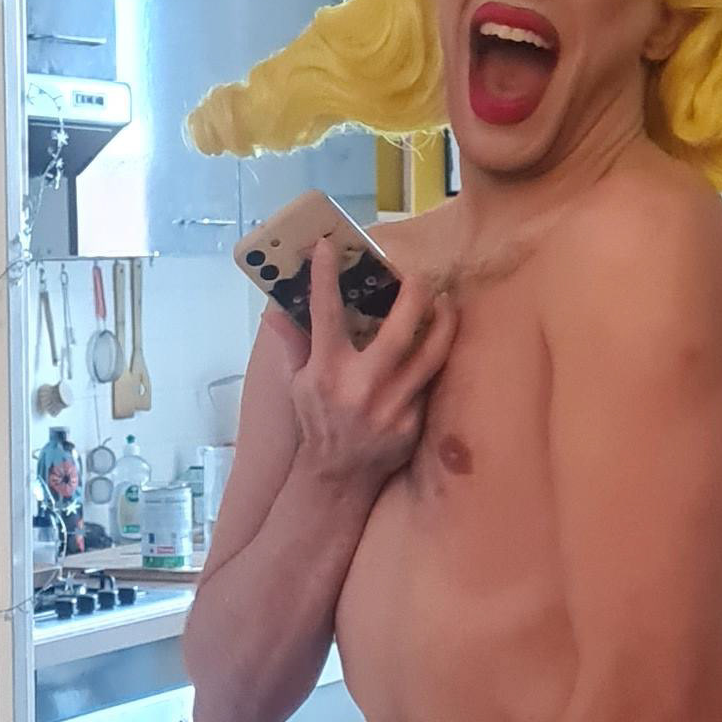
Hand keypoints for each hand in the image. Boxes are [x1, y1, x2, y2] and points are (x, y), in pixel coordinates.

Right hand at [288, 241, 455, 500]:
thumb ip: (293, 345)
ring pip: (431, 353)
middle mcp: (360, 386)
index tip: (327, 244)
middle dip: (414, 294)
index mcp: (326, 371)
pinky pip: (430, 381)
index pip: (324, 313)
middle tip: (419, 275)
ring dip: (443, 321)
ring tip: (446, 301)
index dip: (325, 276)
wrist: (338, 477)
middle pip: (399, 329)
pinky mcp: (412, 421)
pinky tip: (441, 342)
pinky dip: (435, 358)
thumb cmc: (317, 423)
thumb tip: (274, 311)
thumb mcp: (298, 384)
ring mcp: (391, 405)